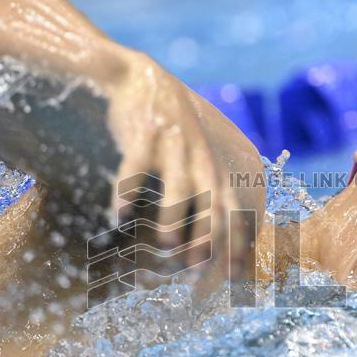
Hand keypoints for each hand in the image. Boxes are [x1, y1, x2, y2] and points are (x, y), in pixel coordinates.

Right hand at [104, 53, 265, 281]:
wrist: (139, 79)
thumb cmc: (174, 132)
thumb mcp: (203, 157)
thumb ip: (215, 194)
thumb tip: (213, 252)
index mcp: (221, 165)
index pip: (238, 211)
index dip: (236, 245)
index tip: (230, 278)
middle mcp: (203, 156)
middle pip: (215, 202)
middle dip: (211, 238)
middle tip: (199, 269)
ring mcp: (175, 143)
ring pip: (180, 185)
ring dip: (175, 218)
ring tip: (168, 246)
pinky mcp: (143, 132)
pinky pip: (136, 165)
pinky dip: (127, 190)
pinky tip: (119, 214)